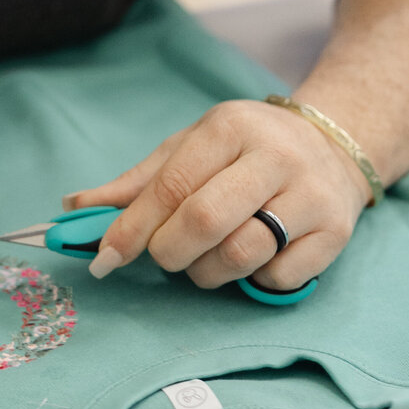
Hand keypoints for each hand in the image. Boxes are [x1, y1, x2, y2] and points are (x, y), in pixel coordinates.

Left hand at [61, 99, 371, 291]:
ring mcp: (311, 194)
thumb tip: (73, 207)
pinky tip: (254, 259)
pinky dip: (255, 281)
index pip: (172, 185)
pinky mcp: (336, 232)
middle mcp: (275, 156)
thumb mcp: (191, 148)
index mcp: (230, 127)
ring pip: (242, 256)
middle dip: (170, 252)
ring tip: (206, 258)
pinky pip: (278, 278)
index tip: (105, 258)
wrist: (334, 145)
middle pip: (205, 221)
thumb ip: (137, 182)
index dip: (133, 227)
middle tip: (165, 257)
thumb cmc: (245, 151)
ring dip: (208, 272)